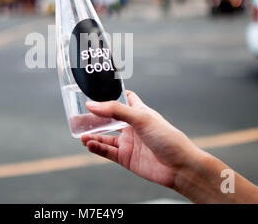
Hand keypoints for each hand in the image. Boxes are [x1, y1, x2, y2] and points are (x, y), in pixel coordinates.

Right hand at [81, 91, 201, 188]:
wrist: (179, 166)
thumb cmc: (168, 137)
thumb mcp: (141, 117)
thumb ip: (116, 110)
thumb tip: (92, 105)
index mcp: (138, 112)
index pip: (124, 99)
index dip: (112, 94)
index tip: (96, 90)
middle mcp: (132, 127)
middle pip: (108, 120)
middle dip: (94, 118)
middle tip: (79, 116)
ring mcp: (128, 143)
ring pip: (105, 137)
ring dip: (93, 135)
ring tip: (81, 134)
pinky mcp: (126, 158)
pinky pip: (107, 152)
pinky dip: (97, 148)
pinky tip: (89, 144)